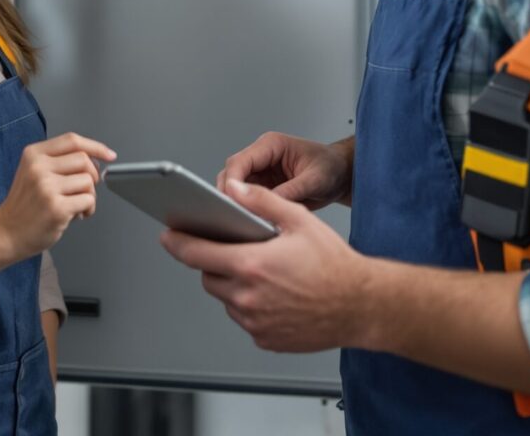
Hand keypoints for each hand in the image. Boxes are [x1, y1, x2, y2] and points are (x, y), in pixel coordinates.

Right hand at [0, 133, 116, 258]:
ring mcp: (47, 187)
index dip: (95, 147)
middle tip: (83, 190)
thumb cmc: (24, 205)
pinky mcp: (56, 207)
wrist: (6, 233)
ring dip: (89, 195)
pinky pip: (88, 200)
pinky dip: (88, 209)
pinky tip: (76, 215)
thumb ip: (59, 162)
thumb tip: (95, 160)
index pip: (72, 140)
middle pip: (84, 160)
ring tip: (76, 205)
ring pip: (88, 181)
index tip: (109, 155)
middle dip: (92, 175)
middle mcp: (39, 167)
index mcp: (33, 154)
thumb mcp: (33, 172)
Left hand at [161, 181, 368, 353]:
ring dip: (233, 284)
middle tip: (235, 250)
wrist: (362, 306)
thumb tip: (233, 189)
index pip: (197, 253)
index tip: (167, 235)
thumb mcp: (299, 220)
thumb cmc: (335, 265)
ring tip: (264, 273)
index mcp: (252, 265)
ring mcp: (255, 323)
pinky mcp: (264, 339)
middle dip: (214, 261)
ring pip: (226, 299)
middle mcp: (248, 298)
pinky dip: (251, 306)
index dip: (177, 242)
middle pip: (208, 276)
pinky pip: (244, 319)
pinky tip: (275, 294)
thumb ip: (261, 201)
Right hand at [219, 133, 351, 209]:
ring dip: (237, 203)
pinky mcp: (264, 186)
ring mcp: (261, 172)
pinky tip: (253, 220)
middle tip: (235, 216)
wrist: (343, 175)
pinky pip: (247, 198)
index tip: (232, 200)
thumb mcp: (314, 181)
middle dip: (230, 195)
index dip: (232, 182)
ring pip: (235, 188)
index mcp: (272, 145)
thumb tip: (265, 204)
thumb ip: (289, 191)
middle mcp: (262, 156)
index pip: (239, 161)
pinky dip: (247, 209)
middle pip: (231, 174)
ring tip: (245, 220)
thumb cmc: (333, 168)